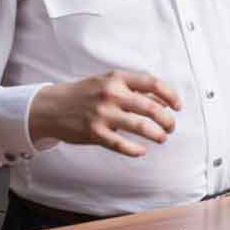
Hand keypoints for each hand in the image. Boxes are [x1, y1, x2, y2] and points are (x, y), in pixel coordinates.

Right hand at [30, 70, 182, 157]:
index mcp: (117, 79)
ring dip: (157, 134)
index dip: (170, 95)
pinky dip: (135, 149)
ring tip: (161, 138)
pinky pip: (121, 144)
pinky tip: (142, 151)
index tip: (178, 106)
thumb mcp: (108, 83)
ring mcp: (102, 114)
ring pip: (140, 126)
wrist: (51, 106)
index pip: (152, 83)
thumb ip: (133, 90)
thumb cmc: (85, 94)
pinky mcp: (94, 132)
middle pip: (151, 107)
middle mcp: (111, 94)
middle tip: (171, 127)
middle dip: (167, 120)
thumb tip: (163, 100)